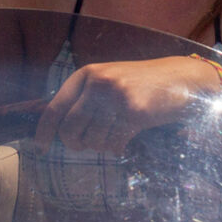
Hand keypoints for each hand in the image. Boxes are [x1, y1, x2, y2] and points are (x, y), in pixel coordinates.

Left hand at [33, 56, 214, 157]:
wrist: (180, 79)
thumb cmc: (141, 85)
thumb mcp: (108, 81)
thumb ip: (84, 100)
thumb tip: (55, 129)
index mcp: (87, 74)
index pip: (54, 108)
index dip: (44, 132)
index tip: (41, 148)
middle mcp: (98, 83)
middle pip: (70, 130)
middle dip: (76, 144)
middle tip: (88, 144)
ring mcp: (116, 97)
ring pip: (92, 141)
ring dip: (102, 145)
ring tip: (115, 132)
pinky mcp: (133, 113)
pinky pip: (114, 144)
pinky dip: (117, 147)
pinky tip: (126, 136)